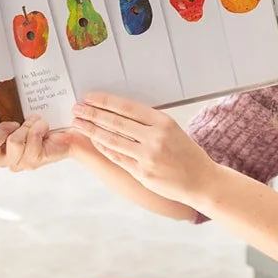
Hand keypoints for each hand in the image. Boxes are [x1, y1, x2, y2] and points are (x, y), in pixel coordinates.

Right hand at [0, 117, 85, 172]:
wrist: (68, 129)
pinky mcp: (34, 161)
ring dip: (25, 126)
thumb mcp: (14, 118)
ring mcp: (19, 163)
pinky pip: (30, 141)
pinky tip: (43, 127)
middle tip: (16, 123)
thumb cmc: (39, 123)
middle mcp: (4, 159)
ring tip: (35, 123)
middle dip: (1, 129)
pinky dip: (38, 128)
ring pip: (12, 142)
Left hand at [72, 95, 215, 207]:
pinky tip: (94, 140)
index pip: (127, 107)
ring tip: (78, 123)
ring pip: (113, 140)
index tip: (90, 97)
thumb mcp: (173, 130)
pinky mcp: (143, 173)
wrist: (201, 181)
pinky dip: (103, 147)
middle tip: (77, 108)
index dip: (105, 101)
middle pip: (116, 122)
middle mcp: (155, 137)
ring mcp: (148, 156)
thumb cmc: (186, 154)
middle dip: (92, 114)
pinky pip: (117, 157)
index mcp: (163, 122)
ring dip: (92, 130)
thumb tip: (118, 113)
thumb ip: (148, 123)